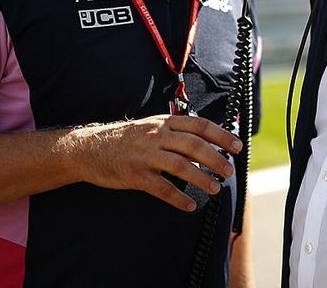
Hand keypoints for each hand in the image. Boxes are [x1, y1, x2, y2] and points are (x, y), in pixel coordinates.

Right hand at [67, 115, 242, 210]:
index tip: (237, 146)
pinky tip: (189, 205)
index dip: (221, 135)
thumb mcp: (153, 127)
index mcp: (165, 122)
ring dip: (201, 178)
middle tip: (229, 171)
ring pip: (181, 166)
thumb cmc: (127, 138)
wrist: (89, 149)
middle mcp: (157, 136)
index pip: (200, 125)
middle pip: (194, 145)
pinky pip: (161, 188)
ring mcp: (145, 155)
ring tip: (215, 188)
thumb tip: (207, 144)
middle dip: (216, 159)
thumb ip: (178, 133)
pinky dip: (178, 198)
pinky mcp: (135, 175)